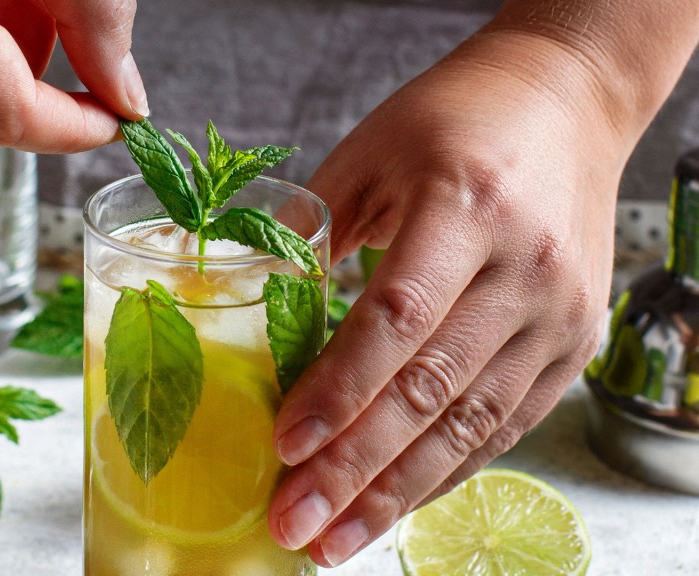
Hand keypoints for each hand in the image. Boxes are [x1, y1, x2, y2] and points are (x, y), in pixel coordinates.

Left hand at [267, 28, 628, 566]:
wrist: (567, 103)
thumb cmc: (457, 119)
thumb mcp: (373, 150)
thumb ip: (311, 225)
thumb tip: (243, 294)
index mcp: (466, 207)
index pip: (396, 319)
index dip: (338, 389)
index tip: (283, 444)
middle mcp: (525, 269)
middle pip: (432, 389)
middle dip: (355, 467)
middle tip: (294, 523)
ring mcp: (558, 314)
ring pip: (471, 424)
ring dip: (397, 491)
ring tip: (335, 541)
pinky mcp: (573, 343)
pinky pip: (504, 424)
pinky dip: (445, 470)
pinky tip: (394, 504)